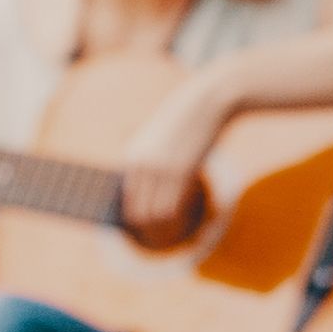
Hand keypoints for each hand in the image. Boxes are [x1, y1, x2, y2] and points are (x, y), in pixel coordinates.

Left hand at [110, 73, 235, 244]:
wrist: (207, 102)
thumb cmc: (182, 122)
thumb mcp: (155, 139)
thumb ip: (144, 161)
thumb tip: (140, 189)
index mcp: (131, 157)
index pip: (125, 201)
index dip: (135, 218)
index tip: (147, 225)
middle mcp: (142, 164)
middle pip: (138, 212)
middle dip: (149, 226)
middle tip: (163, 230)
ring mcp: (162, 168)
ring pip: (157, 213)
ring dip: (165, 224)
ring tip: (175, 223)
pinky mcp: (184, 169)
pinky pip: (175, 205)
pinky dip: (179, 215)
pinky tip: (187, 212)